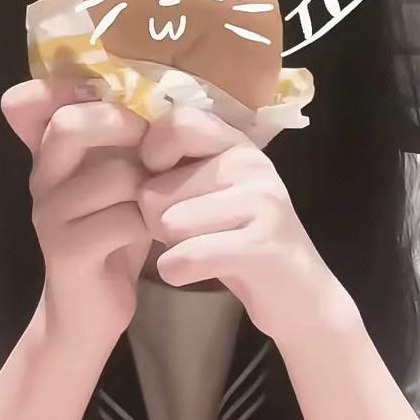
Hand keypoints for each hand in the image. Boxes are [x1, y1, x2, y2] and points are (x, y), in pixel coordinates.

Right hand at [2, 80, 150, 346]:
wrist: (90, 311)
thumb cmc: (113, 234)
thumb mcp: (116, 180)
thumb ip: (121, 138)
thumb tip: (155, 87)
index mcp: (49, 154)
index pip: (30, 102)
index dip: (64, 86)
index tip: (110, 93)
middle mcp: (41, 178)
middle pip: (69, 125)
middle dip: (123, 125)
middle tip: (154, 144)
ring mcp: (49, 215)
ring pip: (113, 175)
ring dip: (152, 184)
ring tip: (163, 198)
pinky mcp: (67, 251)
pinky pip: (124, 218)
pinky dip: (154, 221)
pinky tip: (160, 230)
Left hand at [137, 108, 358, 346]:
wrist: (299, 296)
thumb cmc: (238, 240)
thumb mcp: (212, 191)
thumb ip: (177, 165)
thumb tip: (120, 148)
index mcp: (237, 144)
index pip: (177, 123)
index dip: (153, 154)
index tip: (160, 180)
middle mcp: (252, 164)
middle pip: (156, 189)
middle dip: (157, 221)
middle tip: (193, 233)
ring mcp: (261, 203)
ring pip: (168, 223)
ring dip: (171, 248)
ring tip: (204, 250)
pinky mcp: (261, 246)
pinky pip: (185, 257)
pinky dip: (177, 272)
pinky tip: (197, 273)